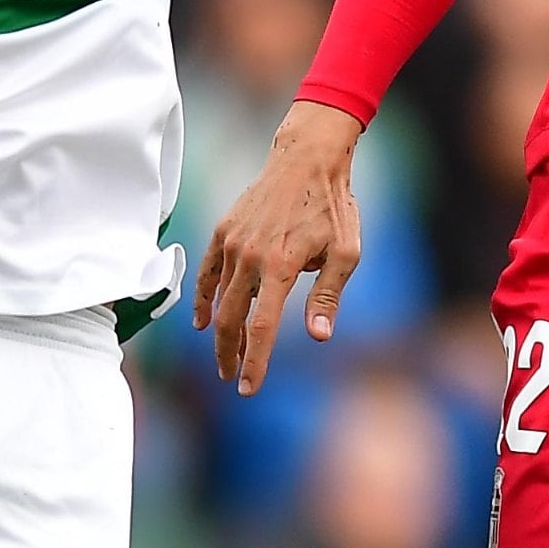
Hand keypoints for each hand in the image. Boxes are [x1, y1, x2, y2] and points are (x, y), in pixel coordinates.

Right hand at [193, 103, 364, 394]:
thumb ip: (327, 296)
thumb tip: (318, 337)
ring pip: (218, 299)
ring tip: (226, 355)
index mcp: (279, 265)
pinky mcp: (223, 231)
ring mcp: (232, 242)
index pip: (260, 327)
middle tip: (232, 378)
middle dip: (230, 354)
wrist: (307, 159)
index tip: (248, 389)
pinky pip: (206, 273)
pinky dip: (202, 299)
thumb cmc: (333, 206)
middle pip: (230, 319)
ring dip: (220, 331)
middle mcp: (249, 256)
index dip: (254, 362)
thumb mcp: (346, 252)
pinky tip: (202, 320)